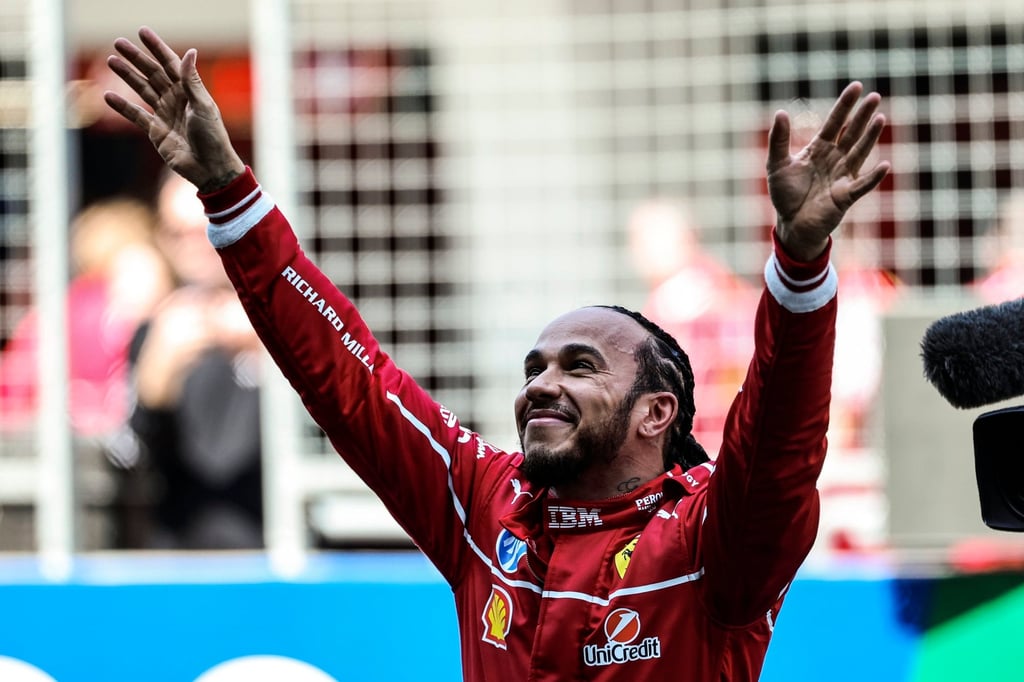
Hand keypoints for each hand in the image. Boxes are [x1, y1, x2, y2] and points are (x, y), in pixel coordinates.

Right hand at [104, 27, 244, 191]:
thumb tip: (190, 51)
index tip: (142, 32)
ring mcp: (166, 115)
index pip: (171, 64)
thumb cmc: (212, 137)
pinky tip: (107, 96)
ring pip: (143, 90)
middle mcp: (177, 100)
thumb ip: (192, 81)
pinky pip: (136, 116)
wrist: (210, 169)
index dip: (157, 48)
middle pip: (153, 74)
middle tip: (118, 43)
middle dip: (136, 58)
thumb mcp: (203, 106)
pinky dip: (122, 107)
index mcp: (190, 92)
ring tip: (111, 61)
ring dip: (127, 76)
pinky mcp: (156, 132)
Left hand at [766, 82, 890, 260]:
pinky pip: (862, 185)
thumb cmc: (786, 195)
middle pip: (851, 133)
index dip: (845, 105)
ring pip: (860, 153)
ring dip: (870, 137)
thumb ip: (778, 140)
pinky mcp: (846, 196)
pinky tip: (884, 165)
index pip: (835, 123)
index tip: (857, 86)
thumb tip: (781, 112)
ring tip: (880, 119)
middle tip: (875, 96)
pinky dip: (873, 177)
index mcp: (819, 149)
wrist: (791, 224)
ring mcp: (843, 176)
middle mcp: (835, 159)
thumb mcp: (777, 164)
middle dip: (862, 115)